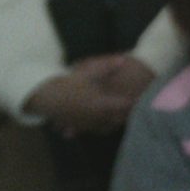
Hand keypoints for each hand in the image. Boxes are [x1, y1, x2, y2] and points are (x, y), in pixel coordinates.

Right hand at [24, 54, 148, 134]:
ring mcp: (89, 124)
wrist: (46, 97)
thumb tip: (123, 59)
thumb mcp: (87, 71)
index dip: (135, 101)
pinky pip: (97, 130)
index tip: (143, 97)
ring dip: (118, 121)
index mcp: (102, 104)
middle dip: (129, 113)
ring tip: (126, 115)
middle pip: (120, 118)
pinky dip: (105, 127)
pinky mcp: (80, 127)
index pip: (125, 105)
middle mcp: (98, 117)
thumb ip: (107, 66)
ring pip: (109, 127)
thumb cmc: (68, 82)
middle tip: (139, 107)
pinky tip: (108, 122)